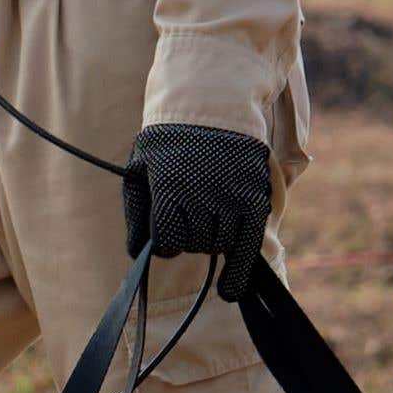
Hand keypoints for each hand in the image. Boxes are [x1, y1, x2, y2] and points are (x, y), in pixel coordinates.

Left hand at [121, 123, 277, 286]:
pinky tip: (229, 289)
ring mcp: (232, 196)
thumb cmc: (169, 142)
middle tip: (191, 214)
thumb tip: (137, 255)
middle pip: (194, 244)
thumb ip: (137, 213)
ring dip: (211, 241)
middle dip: (189, 237)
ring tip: (209, 219)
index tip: (167, 234)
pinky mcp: (256, 198)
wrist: (213, 103)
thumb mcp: (141, 169)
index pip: (167, 241)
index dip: (165, 242)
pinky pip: (248, 246)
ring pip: (219, 245)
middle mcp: (203, 193)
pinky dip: (238, 271)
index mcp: (170, 185)